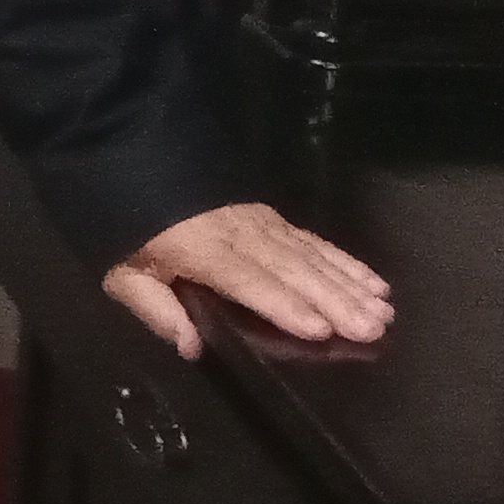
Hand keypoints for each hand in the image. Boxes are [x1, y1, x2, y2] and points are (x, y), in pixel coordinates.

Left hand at [104, 203, 393, 360]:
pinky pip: (311, 239)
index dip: (283, 304)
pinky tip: (372, 279)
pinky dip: (344, 260)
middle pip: (290, 269)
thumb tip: (190, 347)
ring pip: (309, 254)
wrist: (128, 157)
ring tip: (383, 309)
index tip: (319, 328)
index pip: (247, 280)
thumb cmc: (123, 224)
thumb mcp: (121, 271)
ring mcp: (256, 220)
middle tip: (373, 328)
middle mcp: (236, 233)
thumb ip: (155, 308)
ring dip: (349, 282)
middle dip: (334, 299)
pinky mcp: (268, 214)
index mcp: (199, 249)